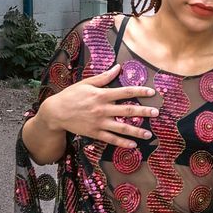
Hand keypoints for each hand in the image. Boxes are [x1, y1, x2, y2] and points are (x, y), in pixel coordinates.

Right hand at [41, 63, 159, 146]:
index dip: (140, 92)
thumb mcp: (86, 83)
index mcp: (102, 95)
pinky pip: (111, 139)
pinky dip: (122, 143)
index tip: (152, 93)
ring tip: (149, 134)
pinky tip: (133, 145)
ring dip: (137, 131)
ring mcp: (99, 122)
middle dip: (143, 112)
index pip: (125, 92)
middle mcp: (103, 109)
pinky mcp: (95, 132)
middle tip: (156, 113)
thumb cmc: (71, 95)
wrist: (56, 112)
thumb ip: (104, 77)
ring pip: (122, 128)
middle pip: (127, 111)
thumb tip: (118, 67)